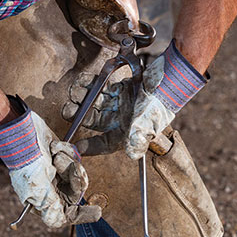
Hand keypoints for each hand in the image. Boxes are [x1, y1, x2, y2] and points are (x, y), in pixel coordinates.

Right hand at [0, 96, 100, 227]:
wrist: (23, 133)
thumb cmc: (27, 162)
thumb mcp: (38, 188)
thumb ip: (51, 206)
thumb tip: (58, 222)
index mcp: (42, 199)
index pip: (65, 213)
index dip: (82, 215)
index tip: (97, 213)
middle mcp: (50, 187)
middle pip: (76, 191)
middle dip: (73, 177)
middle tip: (59, 163)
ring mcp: (56, 170)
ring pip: (77, 173)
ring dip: (67, 162)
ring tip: (54, 154)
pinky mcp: (61, 154)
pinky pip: (75, 157)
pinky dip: (66, 151)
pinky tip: (53, 146)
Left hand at [65, 41, 206, 159]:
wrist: (168, 80)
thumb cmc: (158, 105)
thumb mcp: (148, 125)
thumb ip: (138, 140)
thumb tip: (132, 156)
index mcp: (126, 132)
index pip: (104, 143)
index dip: (90, 146)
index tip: (75, 146)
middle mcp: (121, 119)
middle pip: (93, 120)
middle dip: (78, 115)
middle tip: (68, 109)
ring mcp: (119, 102)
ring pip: (93, 102)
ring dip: (81, 97)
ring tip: (74, 92)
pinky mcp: (120, 86)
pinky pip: (100, 86)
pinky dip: (89, 83)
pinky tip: (82, 81)